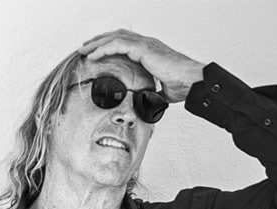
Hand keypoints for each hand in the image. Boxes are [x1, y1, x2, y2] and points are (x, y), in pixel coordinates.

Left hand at [76, 29, 205, 102]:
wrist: (193, 82)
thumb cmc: (183, 86)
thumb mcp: (162, 91)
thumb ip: (152, 94)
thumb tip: (146, 103)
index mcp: (150, 51)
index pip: (124, 43)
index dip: (108, 45)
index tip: (95, 52)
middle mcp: (147, 44)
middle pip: (116, 36)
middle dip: (98, 41)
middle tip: (84, 48)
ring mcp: (145, 44)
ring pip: (114, 38)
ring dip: (96, 44)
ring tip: (83, 50)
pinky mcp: (144, 48)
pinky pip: (118, 45)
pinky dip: (103, 49)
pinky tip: (92, 56)